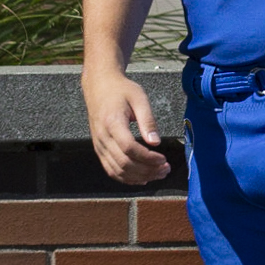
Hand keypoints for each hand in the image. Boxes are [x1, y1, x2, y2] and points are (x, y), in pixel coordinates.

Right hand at [82, 70, 170, 184]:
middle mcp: (102, 137)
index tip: (164, 159)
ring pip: (117, 170)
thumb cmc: (120, 90)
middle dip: (147, 170)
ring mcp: (98, 145)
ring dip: (139, 177)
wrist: (99, 86)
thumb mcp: (139, 98)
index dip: (148, 158)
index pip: (129, 149)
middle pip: (124, 163)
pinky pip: (110, 169)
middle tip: (165, 169)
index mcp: (112, 123)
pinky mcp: (99, 149)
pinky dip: (126, 178)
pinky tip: (141, 178)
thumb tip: (155, 143)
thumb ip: (148, 121)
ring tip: (158, 174)